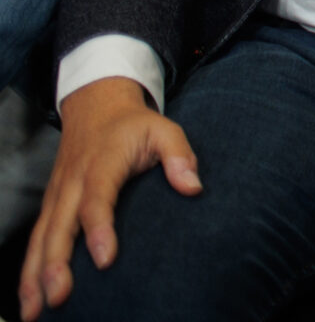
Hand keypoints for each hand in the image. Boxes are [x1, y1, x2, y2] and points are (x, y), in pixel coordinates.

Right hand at [19, 78, 200, 320]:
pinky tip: (29, 299)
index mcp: (101, 163)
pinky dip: (29, 269)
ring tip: (34, 311)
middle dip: (57, 263)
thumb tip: (194, 187)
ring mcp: (57, 195)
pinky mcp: (50, 205)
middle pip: (61, 226)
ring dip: (35, 275)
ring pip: (41, 238)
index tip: (106, 259)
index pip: (98, 198)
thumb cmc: (134, 125)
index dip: (100, 228)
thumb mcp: (164, 129)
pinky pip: (36, 240)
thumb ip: (180, 155)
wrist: (96, 106)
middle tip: (60, 296)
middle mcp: (72, 182)